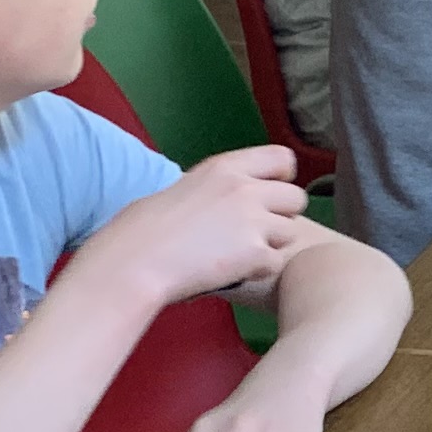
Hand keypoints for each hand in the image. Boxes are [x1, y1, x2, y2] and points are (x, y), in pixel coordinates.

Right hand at [94, 148, 309, 307]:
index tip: (267, 196)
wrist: (135, 260)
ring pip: (291, 232)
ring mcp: (253, 220)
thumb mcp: (184, 188)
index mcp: (225, 167)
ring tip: (239, 255)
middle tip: (255, 233)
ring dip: (272, 245)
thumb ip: (218, 189)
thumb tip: (230, 200)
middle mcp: (245, 188)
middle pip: (297, 198)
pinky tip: (234, 272)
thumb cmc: (143, 229)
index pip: (283, 159)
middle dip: (282, 217)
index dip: (281, 180)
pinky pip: (277, 263)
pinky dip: (260, 271)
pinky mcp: (255, 253)